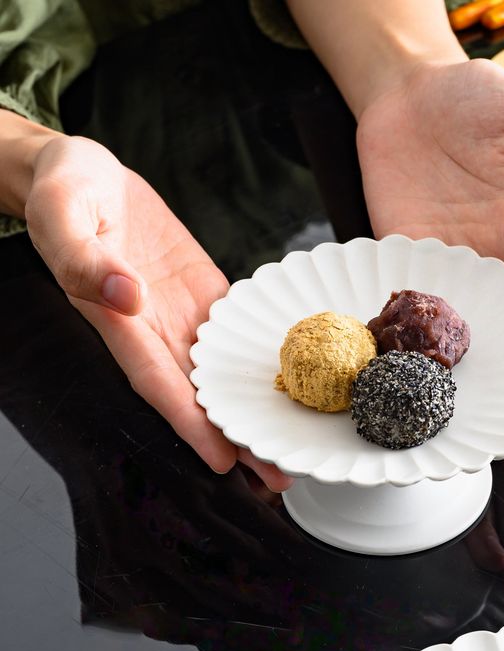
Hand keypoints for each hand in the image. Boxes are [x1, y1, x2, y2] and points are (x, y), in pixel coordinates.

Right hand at [25, 135, 291, 487]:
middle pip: (199, 394)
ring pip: (221, 373)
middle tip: (280, 476)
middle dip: (236, 437)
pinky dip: (257, 362)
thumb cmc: (65, 189)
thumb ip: (85, 257)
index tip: (223, 462)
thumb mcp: (63, 212)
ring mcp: (184, 313)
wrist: (87, 173)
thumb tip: (126, 294)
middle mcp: (155, 328)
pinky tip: (290, 383)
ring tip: (292, 442)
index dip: (189, 424)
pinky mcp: (205, 293)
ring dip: (253, 409)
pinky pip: (235, 333)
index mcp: (118, 320)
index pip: (157, 383)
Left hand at [357, 59, 503, 390]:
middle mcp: (489, 254)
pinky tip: (409, 359)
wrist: (411, 91)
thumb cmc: (482, 97)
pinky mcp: (401, 252)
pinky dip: (408, 326)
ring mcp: (444, 258)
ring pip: (458, 317)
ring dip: (461, 356)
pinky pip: (406, 294)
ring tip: (461, 398)